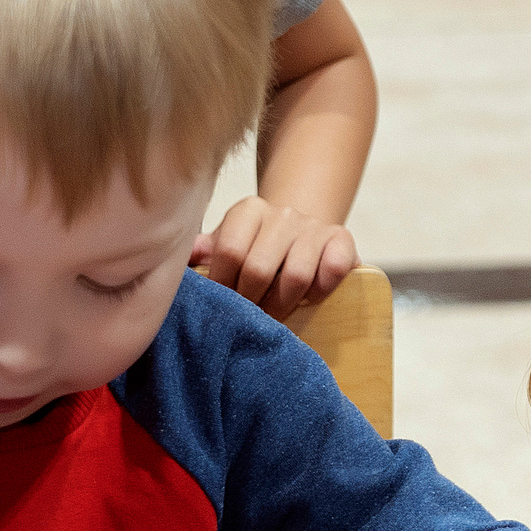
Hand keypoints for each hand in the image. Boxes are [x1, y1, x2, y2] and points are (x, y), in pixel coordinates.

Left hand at [193, 198, 355, 315]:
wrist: (299, 233)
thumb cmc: (256, 248)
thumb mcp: (227, 245)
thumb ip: (204, 251)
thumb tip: (188, 258)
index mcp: (248, 210)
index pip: (230, 251)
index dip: (224, 287)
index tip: (223, 305)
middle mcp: (283, 213)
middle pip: (259, 268)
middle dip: (251, 302)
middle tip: (247, 319)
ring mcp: (314, 226)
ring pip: (296, 275)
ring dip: (283, 304)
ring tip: (274, 316)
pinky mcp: (342, 239)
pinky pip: (333, 268)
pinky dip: (321, 289)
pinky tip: (310, 297)